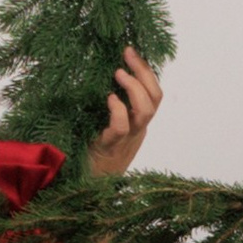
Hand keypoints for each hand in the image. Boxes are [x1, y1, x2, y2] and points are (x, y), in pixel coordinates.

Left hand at [87, 48, 163, 176]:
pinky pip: (121, 128)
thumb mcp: (102, 125)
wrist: (87, 190)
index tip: (130, 51)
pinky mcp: (110, 148)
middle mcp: (137, 131)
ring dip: (134, 89)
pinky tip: (109, 99)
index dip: (146, 71)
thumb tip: (97, 76)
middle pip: (155, 99)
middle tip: (127, 54)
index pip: (153, 94)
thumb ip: (106, 106)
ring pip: (145, 112)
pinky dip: (118, 111)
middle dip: (144, 72)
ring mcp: (127, 140)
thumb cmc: (91, 156)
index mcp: (137, 124)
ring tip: (119, 73)